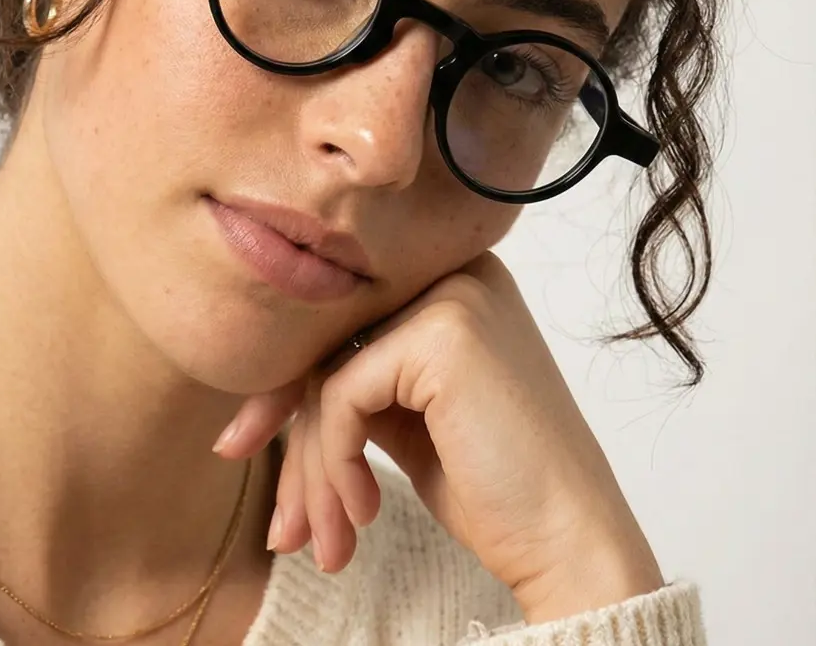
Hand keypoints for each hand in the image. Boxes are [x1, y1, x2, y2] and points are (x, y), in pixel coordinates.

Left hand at [213, 252, 664, 623]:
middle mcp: (455, 273)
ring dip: (313, 468)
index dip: (289, 391)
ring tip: (322, 539)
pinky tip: (362, 513)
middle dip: (293, 437)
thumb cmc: (496, 488)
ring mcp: (452, 296)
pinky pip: (342, 393)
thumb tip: (269, 387)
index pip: (342, 324)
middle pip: (330, 345)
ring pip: (328, 373)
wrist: (570, 544)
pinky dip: (335, 461)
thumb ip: (357, 379)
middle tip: (280, 520)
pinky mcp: (442, 333)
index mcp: (452, 282)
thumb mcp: (409, 418)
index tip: (248, 447)